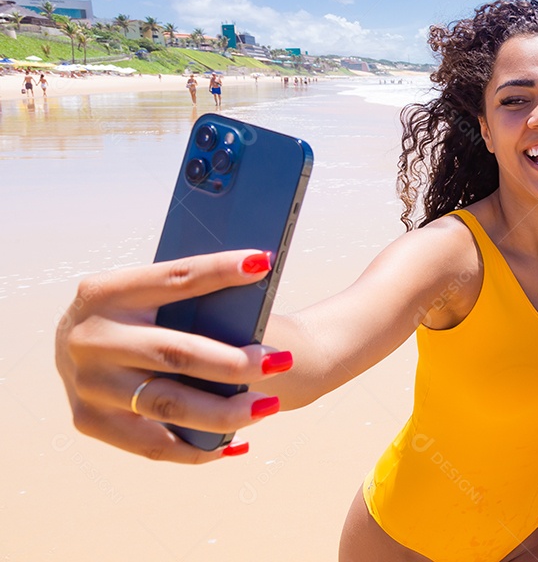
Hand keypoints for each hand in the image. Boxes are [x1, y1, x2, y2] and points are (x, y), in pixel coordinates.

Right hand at [55, 249, 292, 463]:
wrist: (82, 347)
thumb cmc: (138, 317)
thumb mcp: (150, 297)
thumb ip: (192, 301)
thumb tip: (254, 293)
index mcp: (105, 291)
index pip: (173, 278)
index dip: (219, 270)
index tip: (261, 264)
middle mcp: (89, 337)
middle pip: (174, 352)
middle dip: (233, 362)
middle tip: (280, 362)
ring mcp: (86, 384)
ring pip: (167, 405)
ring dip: (224, 412)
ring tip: (267, 406)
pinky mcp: (90, 422)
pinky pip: (154, 444)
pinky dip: (200, 448)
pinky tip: (238, 443)